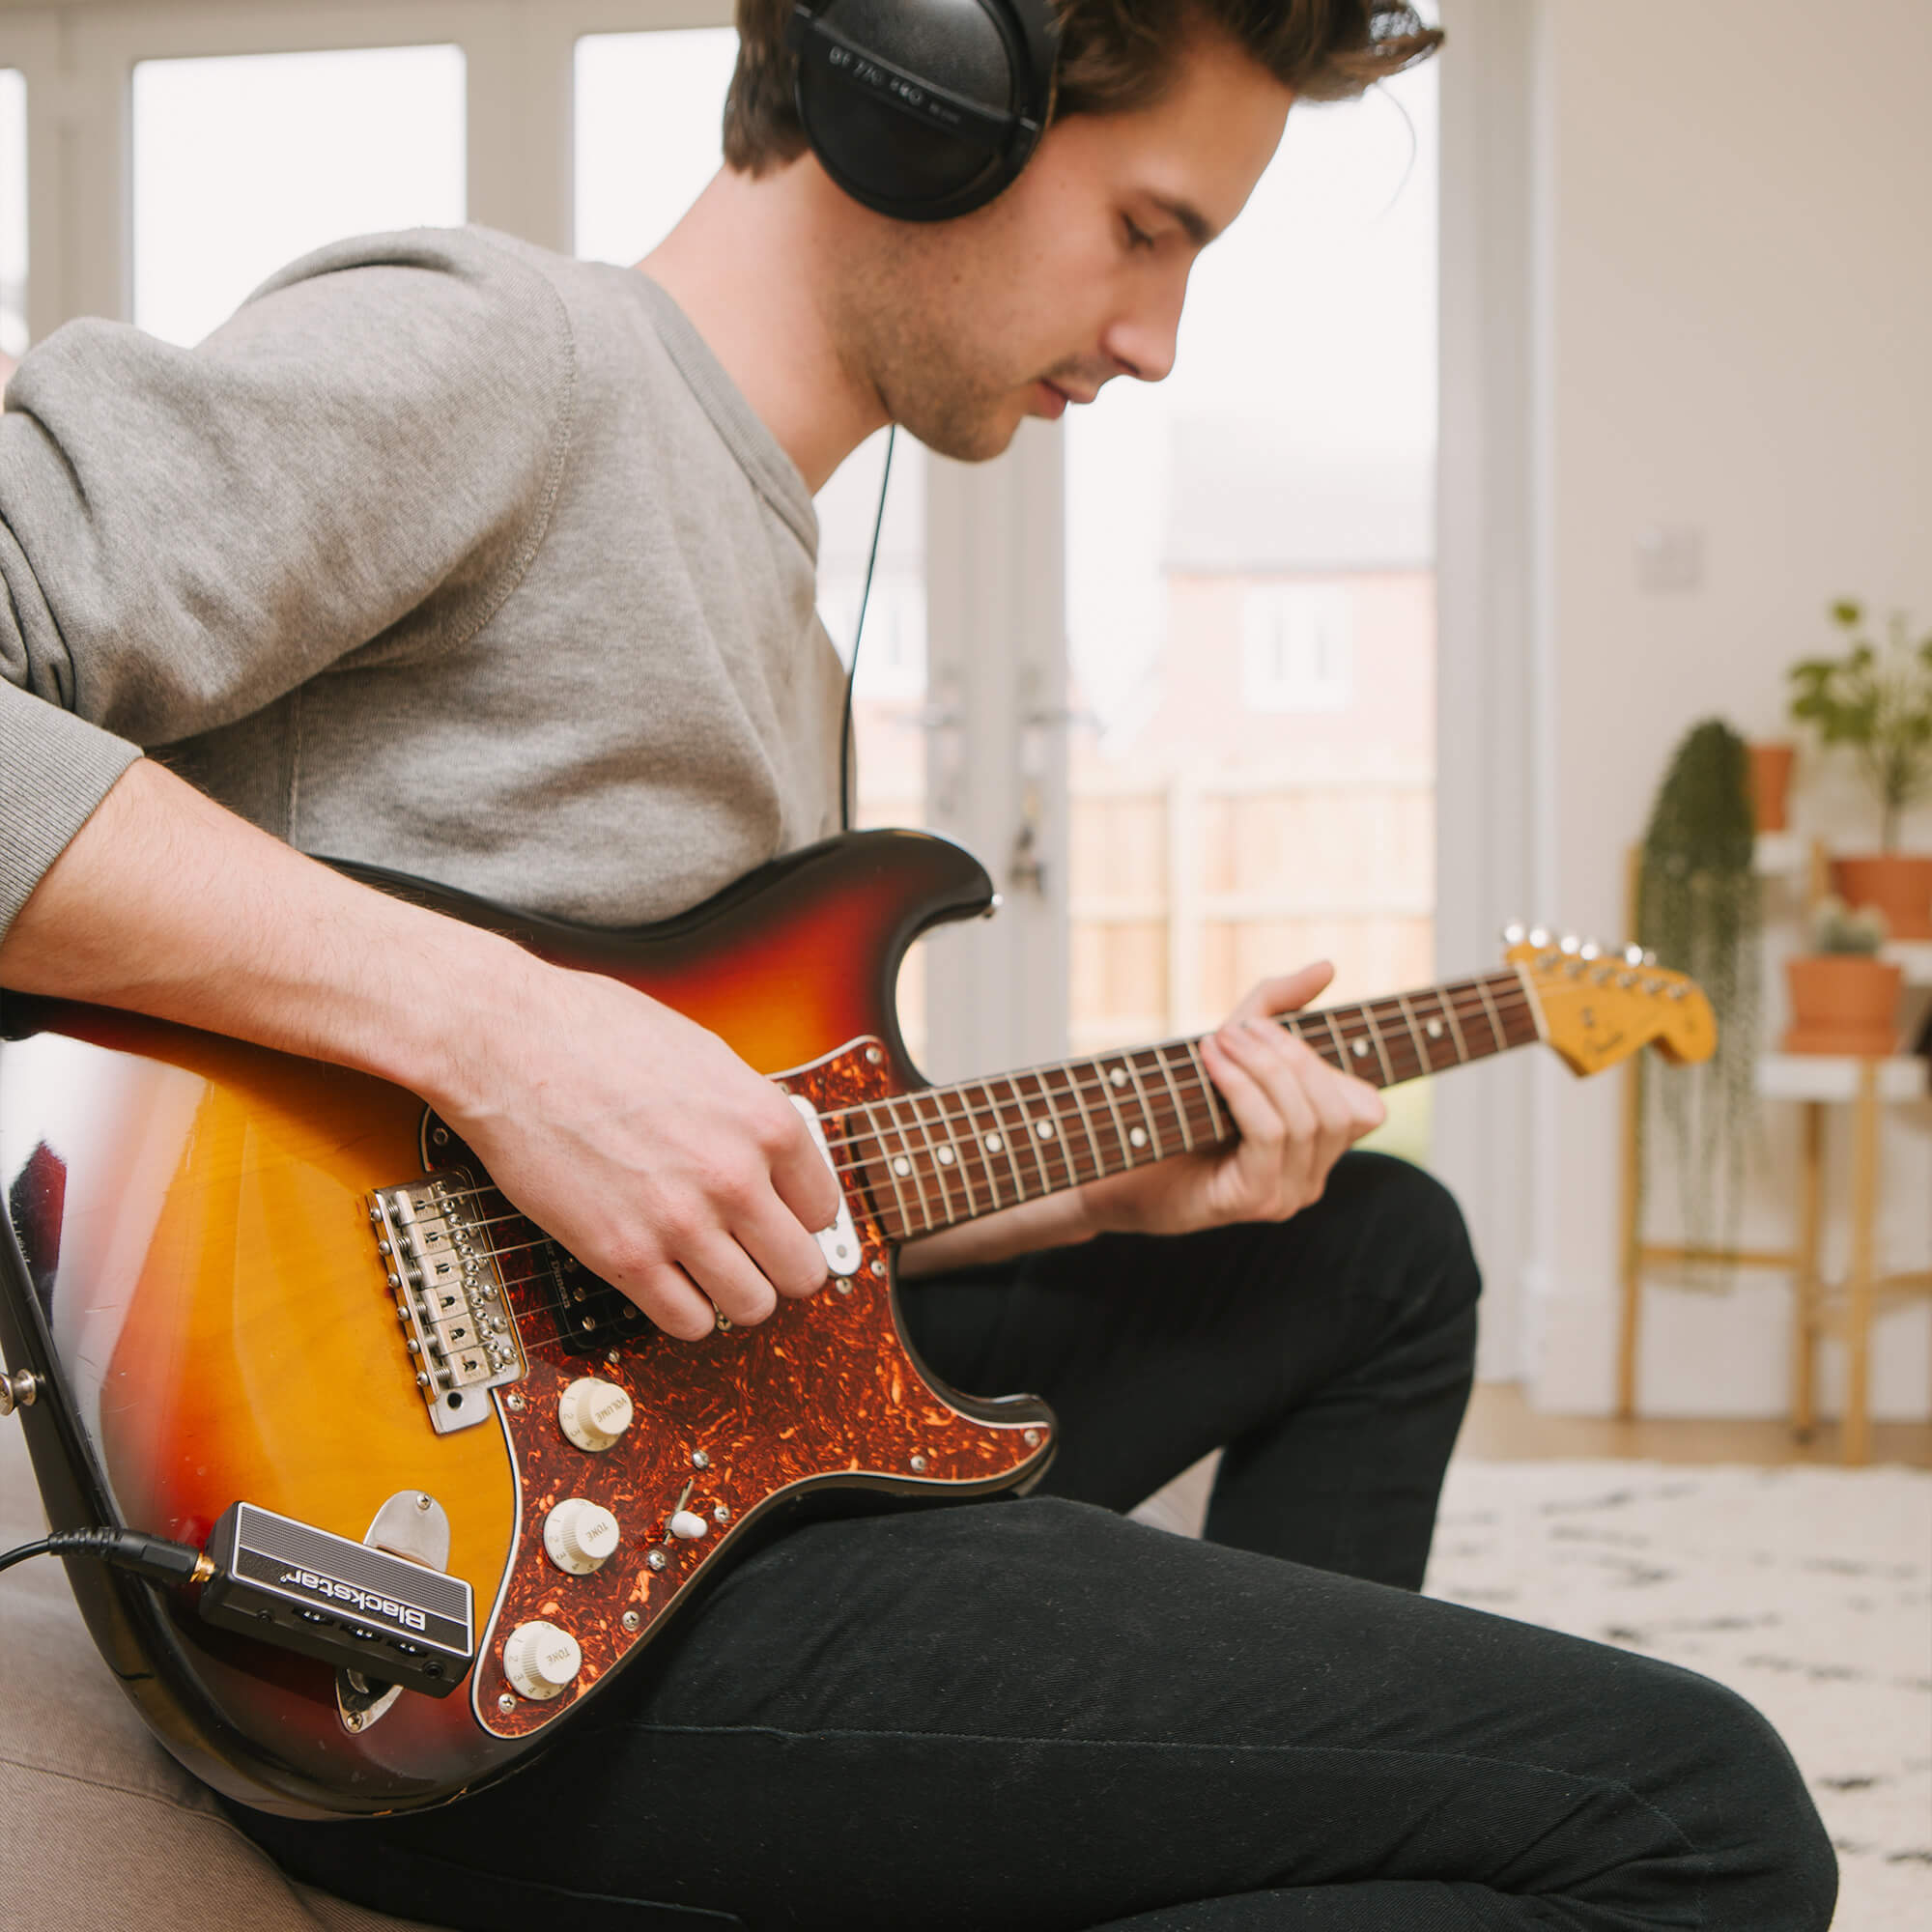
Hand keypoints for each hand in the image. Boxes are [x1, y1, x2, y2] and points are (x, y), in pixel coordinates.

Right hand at [432, 957, 839, 1341]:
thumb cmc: (594, 1031)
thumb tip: (773, 1156)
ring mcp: (681, 1221)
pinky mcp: (624, 1255)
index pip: (823, 1209)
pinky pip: (689, 1322)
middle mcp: (734, 1175)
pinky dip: (686, 1312)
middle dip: (781, 1266)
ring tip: (710, 1272)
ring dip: (736, 1295)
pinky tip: (669, 1283)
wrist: (508, 1042)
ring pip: (754, 1306)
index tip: (776, 1218)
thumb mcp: (704, 1056)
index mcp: (765, 1121)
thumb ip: (747, 1114)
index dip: (798, 1217)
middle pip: (804, 1270)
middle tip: (753, 1256)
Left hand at [1077, 963, 1385, 1239]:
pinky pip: (1270, 1134)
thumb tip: (1328, 966)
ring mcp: (1286, 1196)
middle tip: (1236, 1028)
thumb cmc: (1176, 1107)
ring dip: (1263, 1067)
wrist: (1115, 1163)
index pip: (1364, 1109)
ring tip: (1220, 1038)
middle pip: (1338, 1110)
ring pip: (1305, 1121)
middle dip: (1291, 1057)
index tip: (1263, 1025)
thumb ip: (1279, 1006)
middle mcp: (1311, 1180)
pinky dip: (1243, 1089)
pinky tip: (1212, 1063)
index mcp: (1317, 1151)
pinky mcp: (1253, 1200)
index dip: (1324, 1061)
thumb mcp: (1233, 1047)